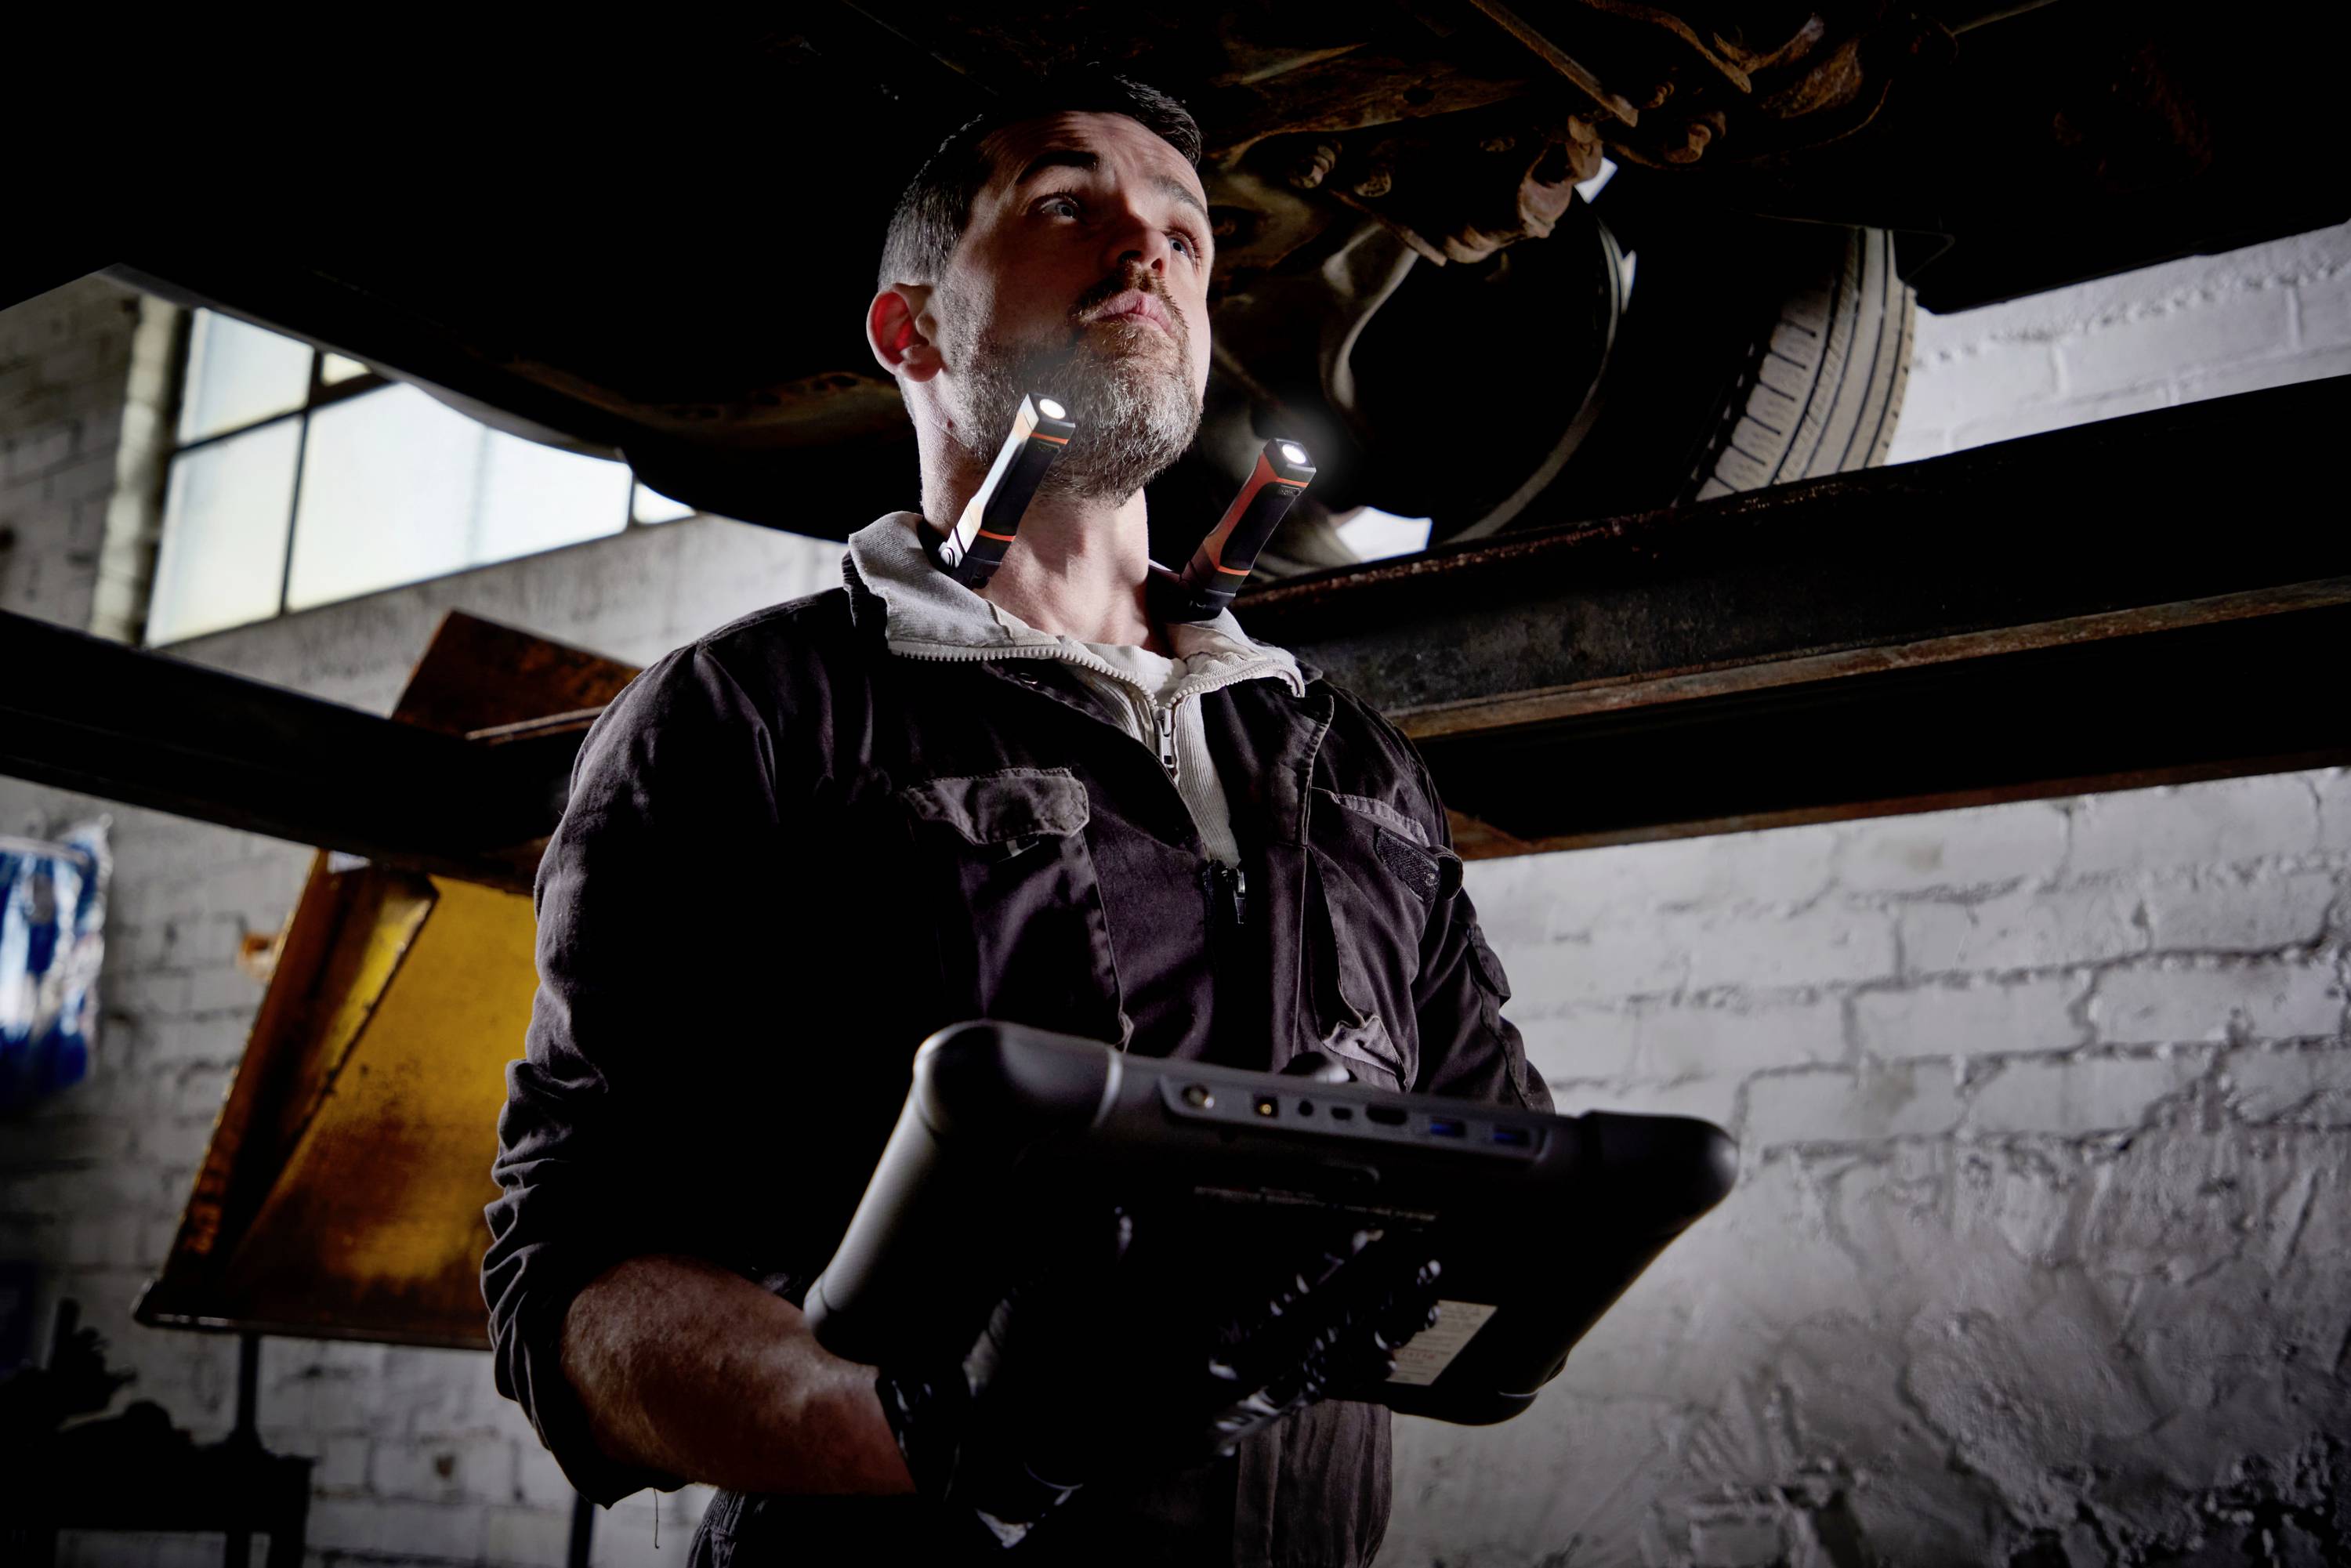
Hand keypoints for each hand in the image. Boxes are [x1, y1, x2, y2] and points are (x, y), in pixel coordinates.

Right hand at [875, 1208, 1440, 1546]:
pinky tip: (1381, 1339)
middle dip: (1371, 1268)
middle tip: (1426, 1232)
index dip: (1326, 1226)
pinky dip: (1348, 1361)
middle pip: (1315, 1309)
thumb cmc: (1030, 1343)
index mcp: (1177, 1328)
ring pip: (1321, 1353)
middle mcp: (1213, 1375)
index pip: (1273, 1266)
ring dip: (1377, 1312)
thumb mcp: (1059, 1265)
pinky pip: (1303, 1394)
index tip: (1369, 1192)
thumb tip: (1160, 1180)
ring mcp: (1224, 1409)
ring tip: (1425, 1276)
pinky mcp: (1224, 1429)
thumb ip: (1115, 1221)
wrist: (1004, 1442)